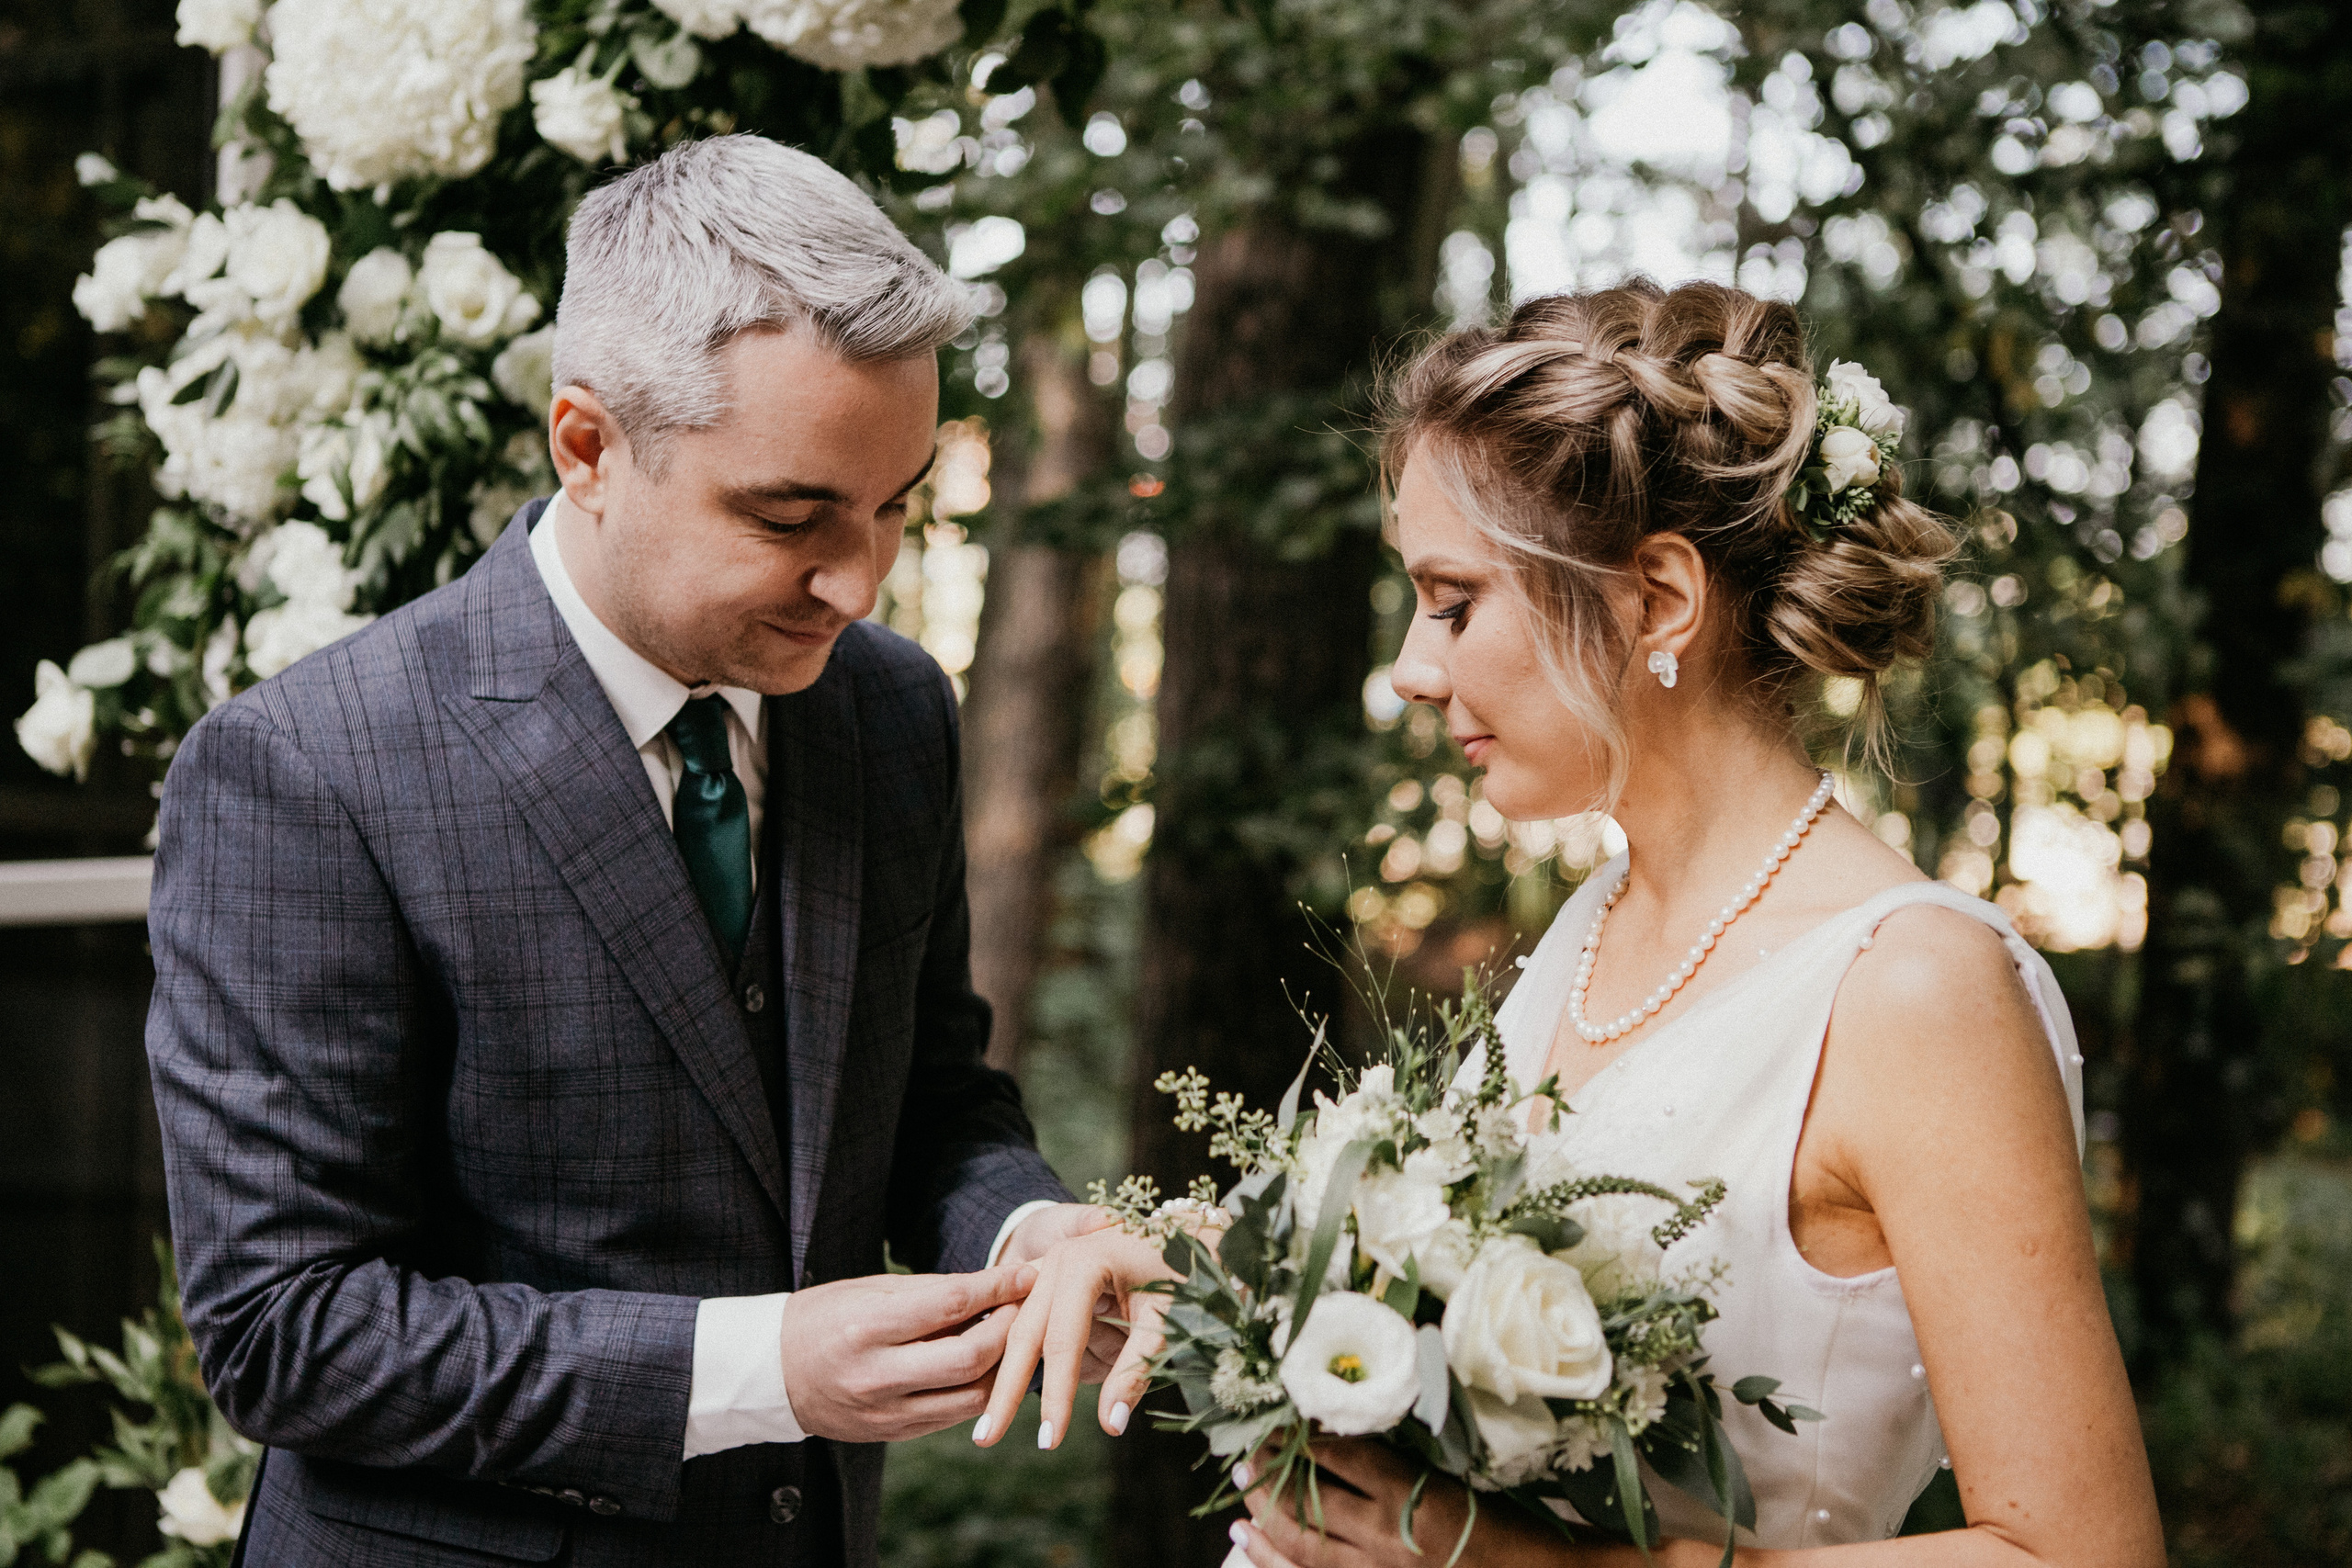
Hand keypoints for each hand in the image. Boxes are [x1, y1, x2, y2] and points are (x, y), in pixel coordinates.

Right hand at [776, 1262, 1035, 1442]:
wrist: (775, 1373)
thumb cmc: (826, 1317)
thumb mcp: (869, 1289)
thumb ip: (932, 1291)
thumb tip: (995, 1286)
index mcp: (867, 1328)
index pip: (950, 1305)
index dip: (997, 1288)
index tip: (1026, 1273)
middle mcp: (877, 1375)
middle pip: (969, 1358)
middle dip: (1008, 1329)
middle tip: (1025, 1306)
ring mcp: (885, 1412)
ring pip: (971, 1396)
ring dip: (1002, 1366)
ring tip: (1012, 1337)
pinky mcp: (894, 1434)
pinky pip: (953, 1415)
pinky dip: (978, 1388)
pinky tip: (986, 1365)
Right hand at [972, 1207, 1187, 1449]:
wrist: (1189, 1226)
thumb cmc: (1182, 1267)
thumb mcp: (1165, 1315)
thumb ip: (1137, 1367)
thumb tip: (1111, 1425)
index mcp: (1081, 1263)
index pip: (1062, 1343)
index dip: (1056, 1395)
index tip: (1050, 1441)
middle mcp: (1055, 1263)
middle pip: (1023, 1336)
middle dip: (1005, 1390)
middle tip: (986, 1441)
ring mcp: (1048, 1269)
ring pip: (1017, 1330)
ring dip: (1006, 1375)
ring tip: (988, 1426)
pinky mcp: (1051, 1280)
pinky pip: (1028, 1322)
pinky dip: (1016, 1356)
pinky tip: (999, 1392)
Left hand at [1228, 1439, 1569, 1567]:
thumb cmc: (1498, 1525)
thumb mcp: (1451, 1480)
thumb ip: (1397, 1460)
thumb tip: (1342, 1429)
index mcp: (1412, 1498)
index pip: (1342, 1457)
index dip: (1305, 1437)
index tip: (1284, 1421)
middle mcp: (1386, 1538)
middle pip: (1311, 1501)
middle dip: (1273, 1475)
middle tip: (1250, 1453)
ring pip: (1301, 1544)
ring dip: (1265, 1516)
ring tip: (1243, 1492)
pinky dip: (1273, 1559)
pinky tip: (1249, 1541)